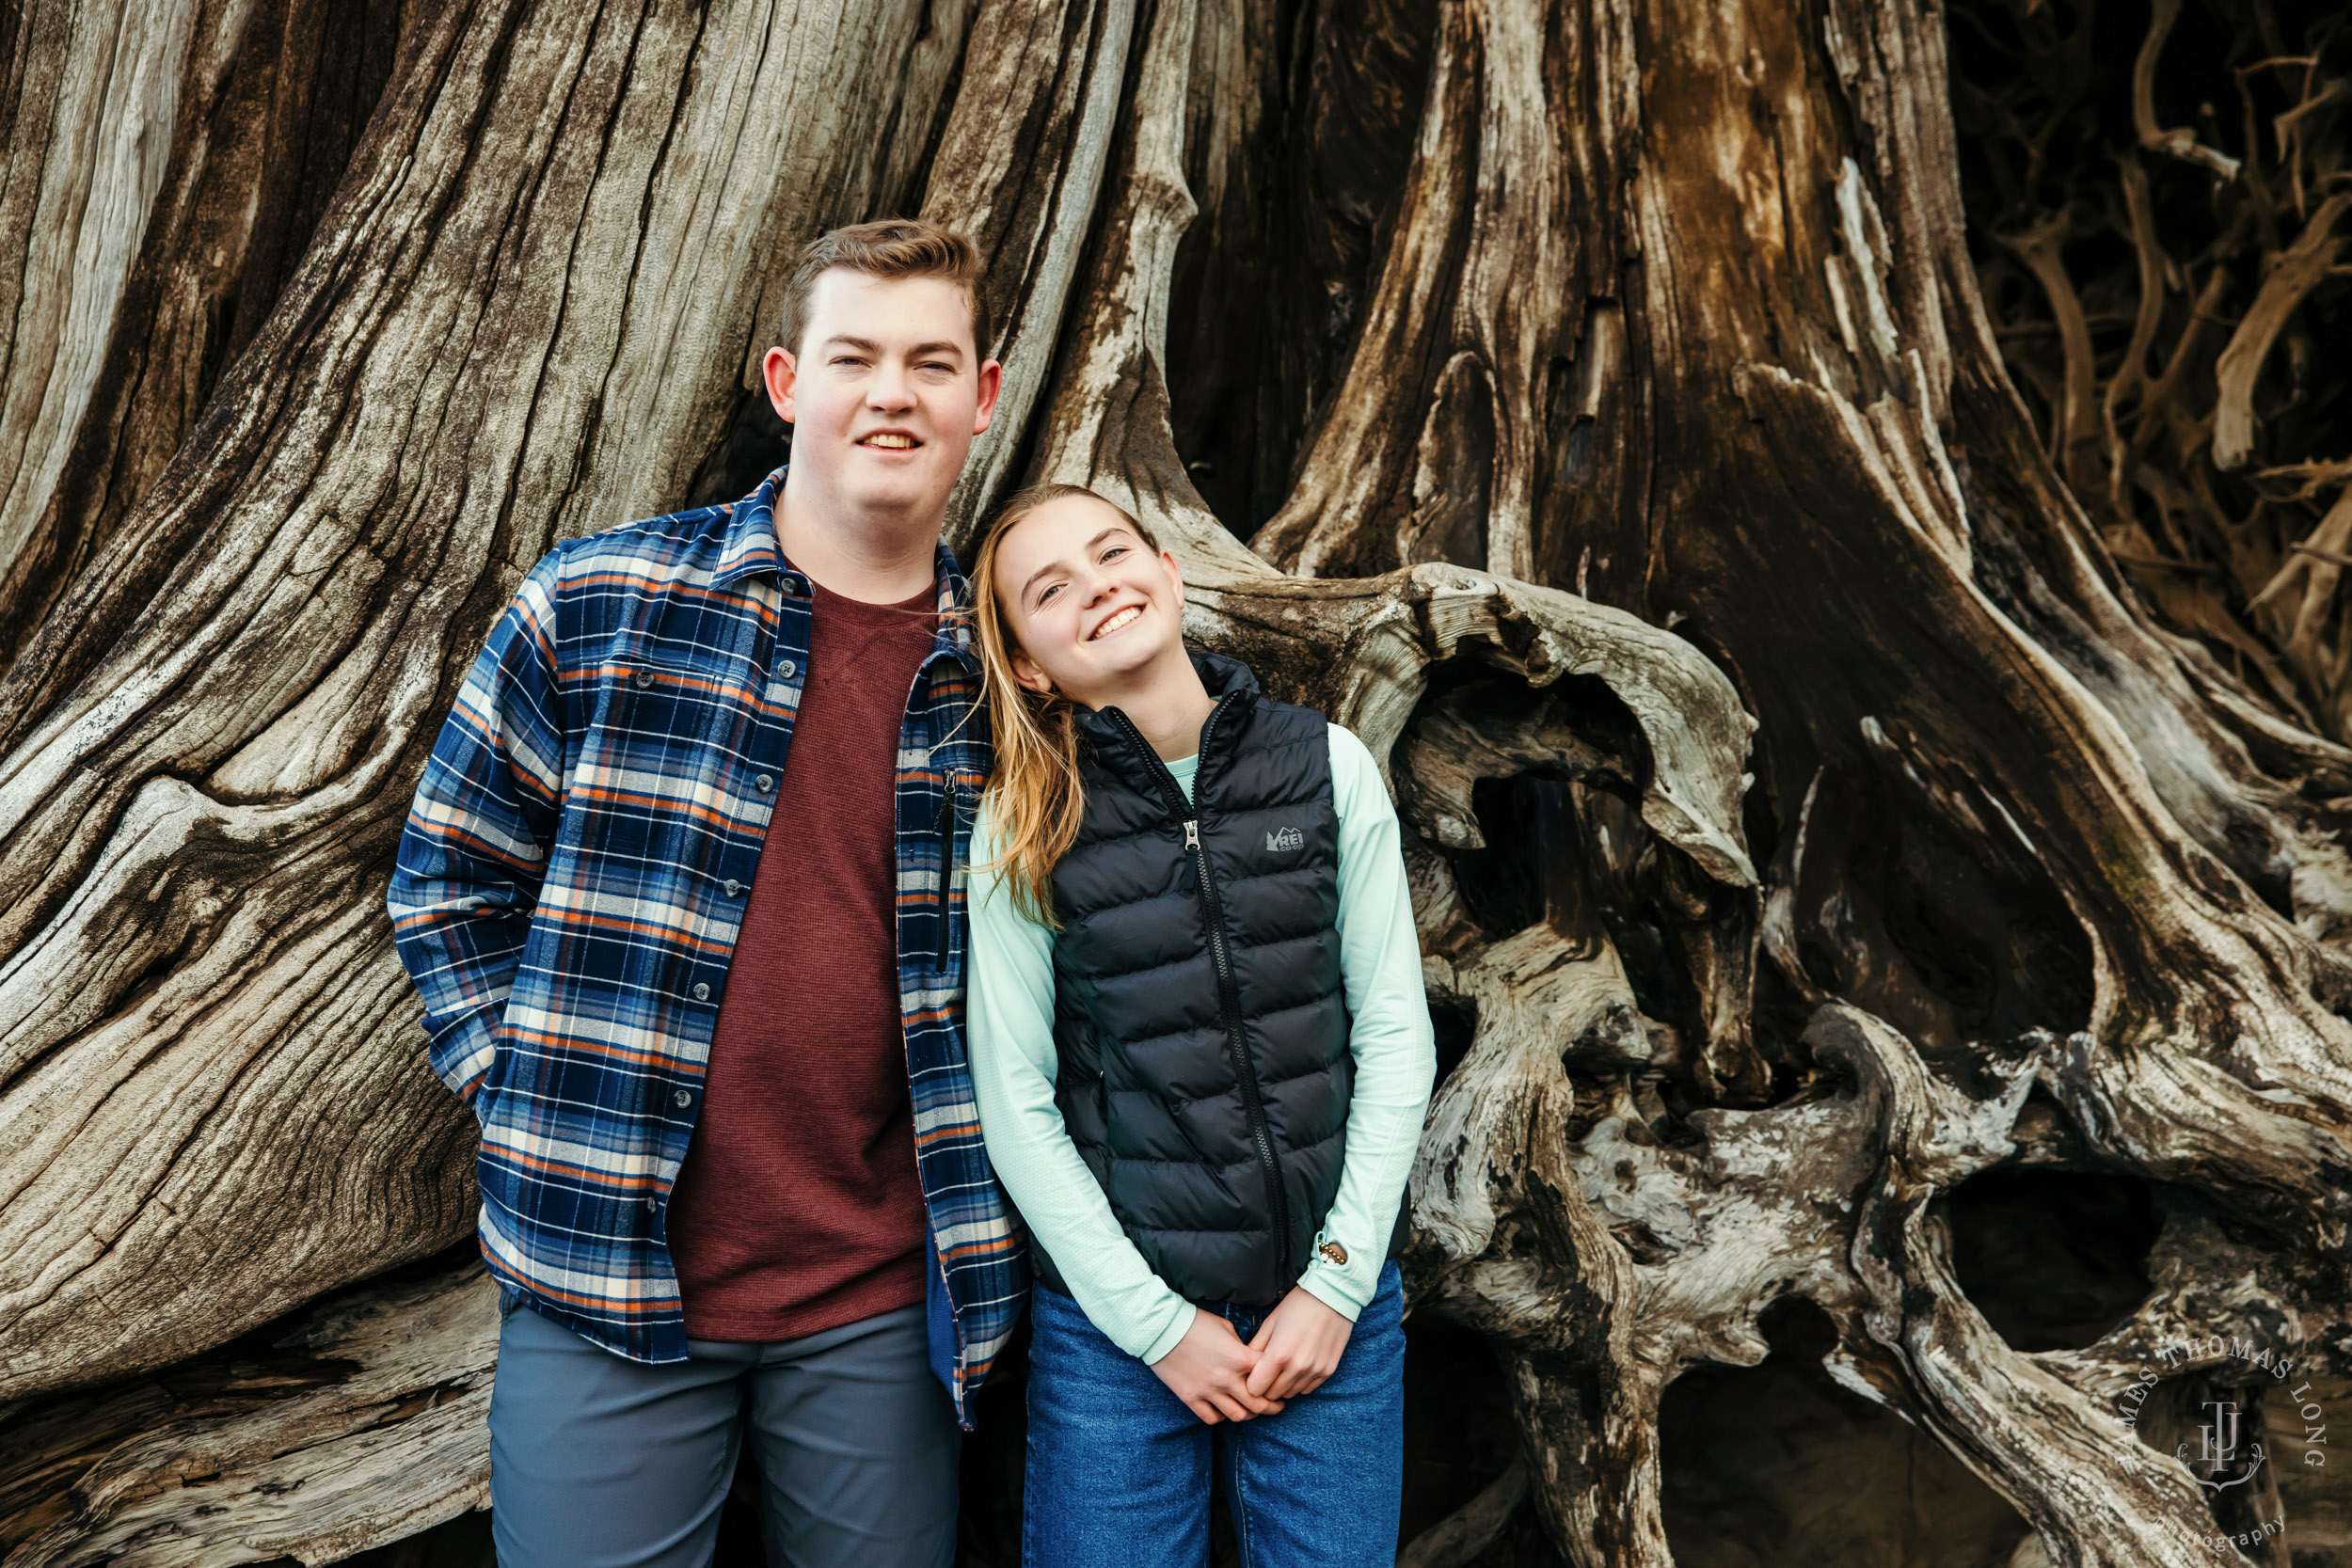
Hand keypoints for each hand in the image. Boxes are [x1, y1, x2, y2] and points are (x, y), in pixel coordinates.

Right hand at [1150, 1307, 1286, 1424]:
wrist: (1162, 1328)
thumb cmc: (1196, 1322)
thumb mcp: (1226, 1327)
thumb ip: (1242, 1347)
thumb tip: (1250, 1360)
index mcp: (1241, 1358)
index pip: (1270, 1376)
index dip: (1277, 1379)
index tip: (1279, 1381)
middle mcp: (1228, 1379)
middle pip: (1258, 1405)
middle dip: (1272, 1407)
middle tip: (1276, 1406)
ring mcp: (1209, 1391)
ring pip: (1238, 1416)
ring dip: (1248, 1415)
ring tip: (1251, 1411)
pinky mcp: (1191, 1398)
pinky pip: (1213, 1418)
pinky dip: (1221, 1416)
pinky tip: (1224, 1409)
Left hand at [1244, 1286, 1352, 1401]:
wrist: (1332, 1296)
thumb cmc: (1297, 1306)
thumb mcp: (1270, 1323)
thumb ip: (1256, 1348)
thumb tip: (1243, 1367)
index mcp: (1278, 1355)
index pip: (1255, 1389)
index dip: (1251, 1383)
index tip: (1252, 1375)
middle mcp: (1297, 1367)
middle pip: (1272, 1395)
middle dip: (1266, 1386)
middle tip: (1266, 1372)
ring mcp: (1314, 1371)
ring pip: (1290, 1394)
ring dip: (1283, 1385)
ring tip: (1283, 1367)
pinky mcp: (1328, 1371)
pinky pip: (1307, 1389)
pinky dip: (1299, 1383)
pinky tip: (1298, 1366)